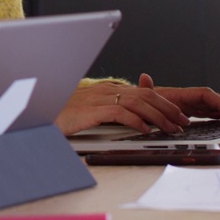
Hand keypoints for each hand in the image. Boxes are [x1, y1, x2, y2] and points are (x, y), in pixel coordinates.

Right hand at [53, 74, 219, 135]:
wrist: (37, 113)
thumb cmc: (62, 115)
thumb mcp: (90, 112)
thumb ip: (111, 111)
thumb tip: (134, 120)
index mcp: (107, 89)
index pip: (143, 92)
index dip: (163, 103)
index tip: (177, 115)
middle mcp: (105, 90)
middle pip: (145, 95)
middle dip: (167, 108)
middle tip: (182, 122)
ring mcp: (99, 98)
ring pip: (138, 103)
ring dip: (158, 116)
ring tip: (171, 127)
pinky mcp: (92, 109)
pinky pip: (120, 113)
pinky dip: (136, 120)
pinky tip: (146, 130)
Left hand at [136, 73, 219, 118]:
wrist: (139, 104)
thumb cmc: (142, 100)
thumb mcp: (143, 96)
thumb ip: (146, 88)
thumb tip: (144, 77)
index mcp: (180, 94)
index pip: (204, 94)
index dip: (217, 101)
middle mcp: (187, 98)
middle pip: (212, 100)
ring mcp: (190, 105)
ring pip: (212, 107)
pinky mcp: (190, 112)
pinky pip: (207, 113)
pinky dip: (218, 117)